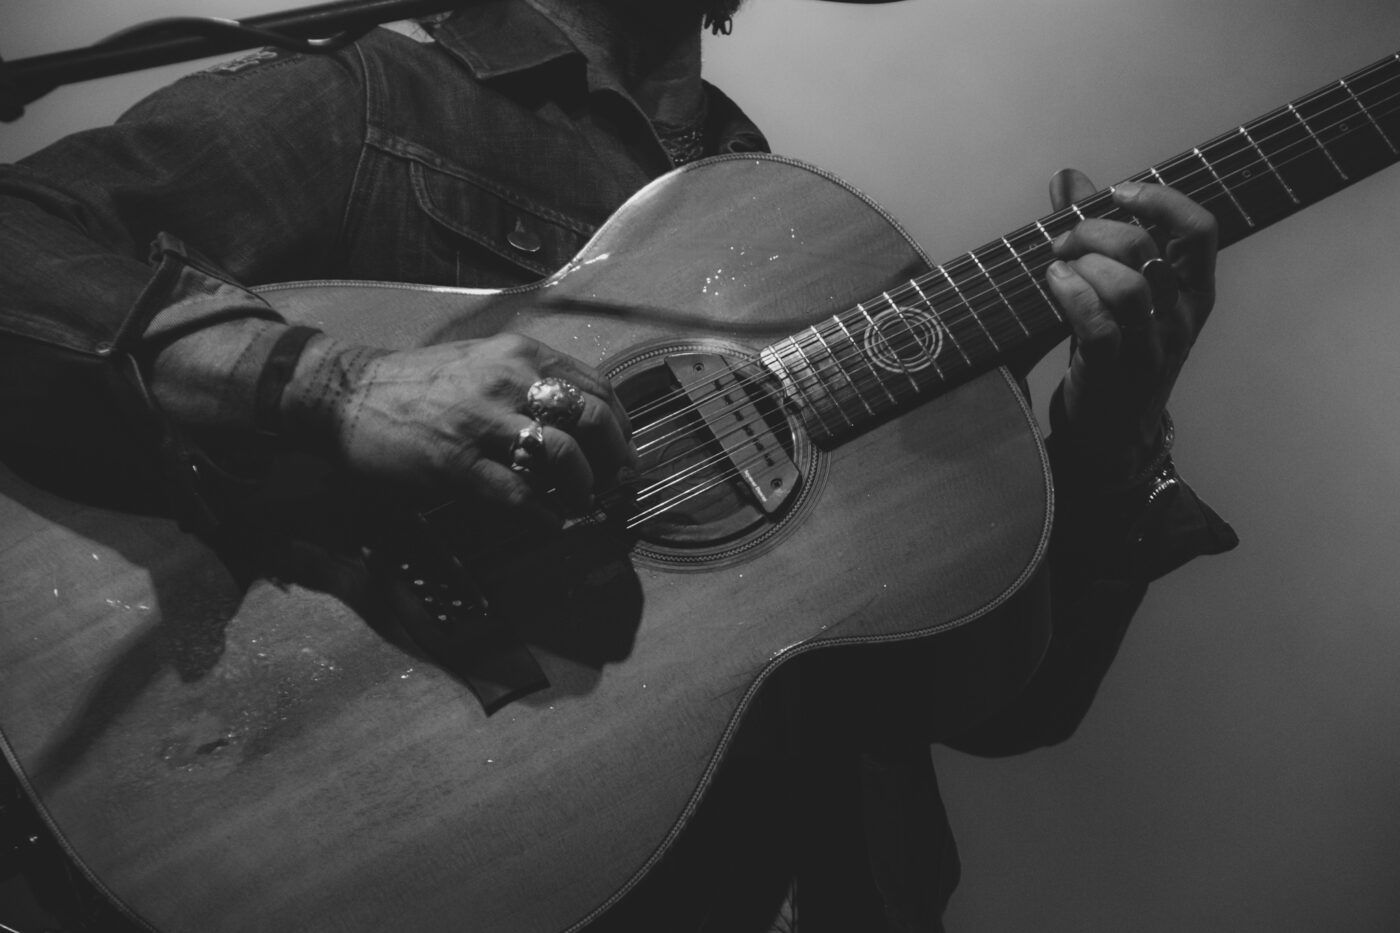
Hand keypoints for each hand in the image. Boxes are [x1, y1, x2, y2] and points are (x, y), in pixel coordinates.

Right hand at [287, 333, 634, 524]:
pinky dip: (542, 516)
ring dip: (580, 488)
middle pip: (592, 419)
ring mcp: (481, 421)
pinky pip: (516, 494)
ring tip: (577, 504)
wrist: (349, 394)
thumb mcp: (485, 363)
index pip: (598, 388)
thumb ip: (531, 382)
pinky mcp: (454, 461)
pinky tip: (546, 523)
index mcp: (522, 356)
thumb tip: (581, 421)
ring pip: (561, 455)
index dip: (621, 427)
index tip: (623, 453)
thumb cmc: (422, 383)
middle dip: (614, 460)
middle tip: (614, 486)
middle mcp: (508, 381)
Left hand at [1044, 168, 1217, 482]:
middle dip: (1096, 231)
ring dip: (1083, 264)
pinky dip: (1072, 294)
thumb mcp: (1118, 294)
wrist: (1110, 435)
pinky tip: (1054, 283)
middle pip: (1148, 249)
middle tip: (1063, 239)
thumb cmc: (1114, 354)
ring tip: (1057, 264)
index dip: (1162, 200)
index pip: (1201, 230)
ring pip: (1127, 285)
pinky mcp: (1116, 371)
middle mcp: (1181, 318)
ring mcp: (1151, 348)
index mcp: (1193, 292)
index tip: (1119, 192)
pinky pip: (1099, 324)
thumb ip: (1098, 235)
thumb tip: (1068, 178)